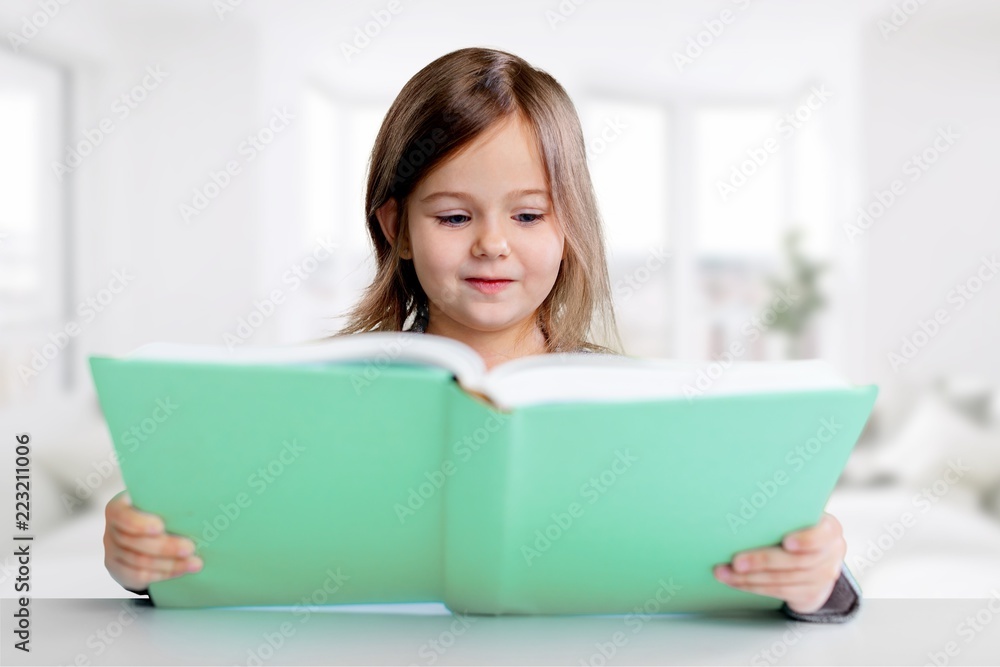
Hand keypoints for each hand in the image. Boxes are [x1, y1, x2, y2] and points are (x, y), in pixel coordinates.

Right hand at [104, 490, 202, 590]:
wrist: (143, 529)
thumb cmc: (157, 509)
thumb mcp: (158, 500)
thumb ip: (169, 500)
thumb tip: (201, 498)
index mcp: (119, 507)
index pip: (122, 515)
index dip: (139, 523)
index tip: (160, 527)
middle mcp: (111, 529)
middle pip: (135, 542)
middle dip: (165, 547)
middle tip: (190, 548)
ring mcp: (112, 551)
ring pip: (140, 561)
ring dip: (170, 564)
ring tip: (194, 563)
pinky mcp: (118, 569)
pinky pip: (139, 576)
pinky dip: (163, 575)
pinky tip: (180, 571)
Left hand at [712, 512, 846, 613]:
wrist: (819, 559)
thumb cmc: (800, 528)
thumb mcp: (801, 516)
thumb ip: (784, 513)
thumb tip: (746, 502)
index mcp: (829, 529)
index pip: (822, 535)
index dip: (806, 540)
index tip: (786, 542)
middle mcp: (831, 554)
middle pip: (796, 562)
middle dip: (762, 561)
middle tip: (736, 562)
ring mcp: (822, 577)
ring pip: (783, 580)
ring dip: (749, 578)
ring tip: (724, 573)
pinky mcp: (810, 594)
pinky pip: (778, 592)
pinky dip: (753, 586)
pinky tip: (735, 581)